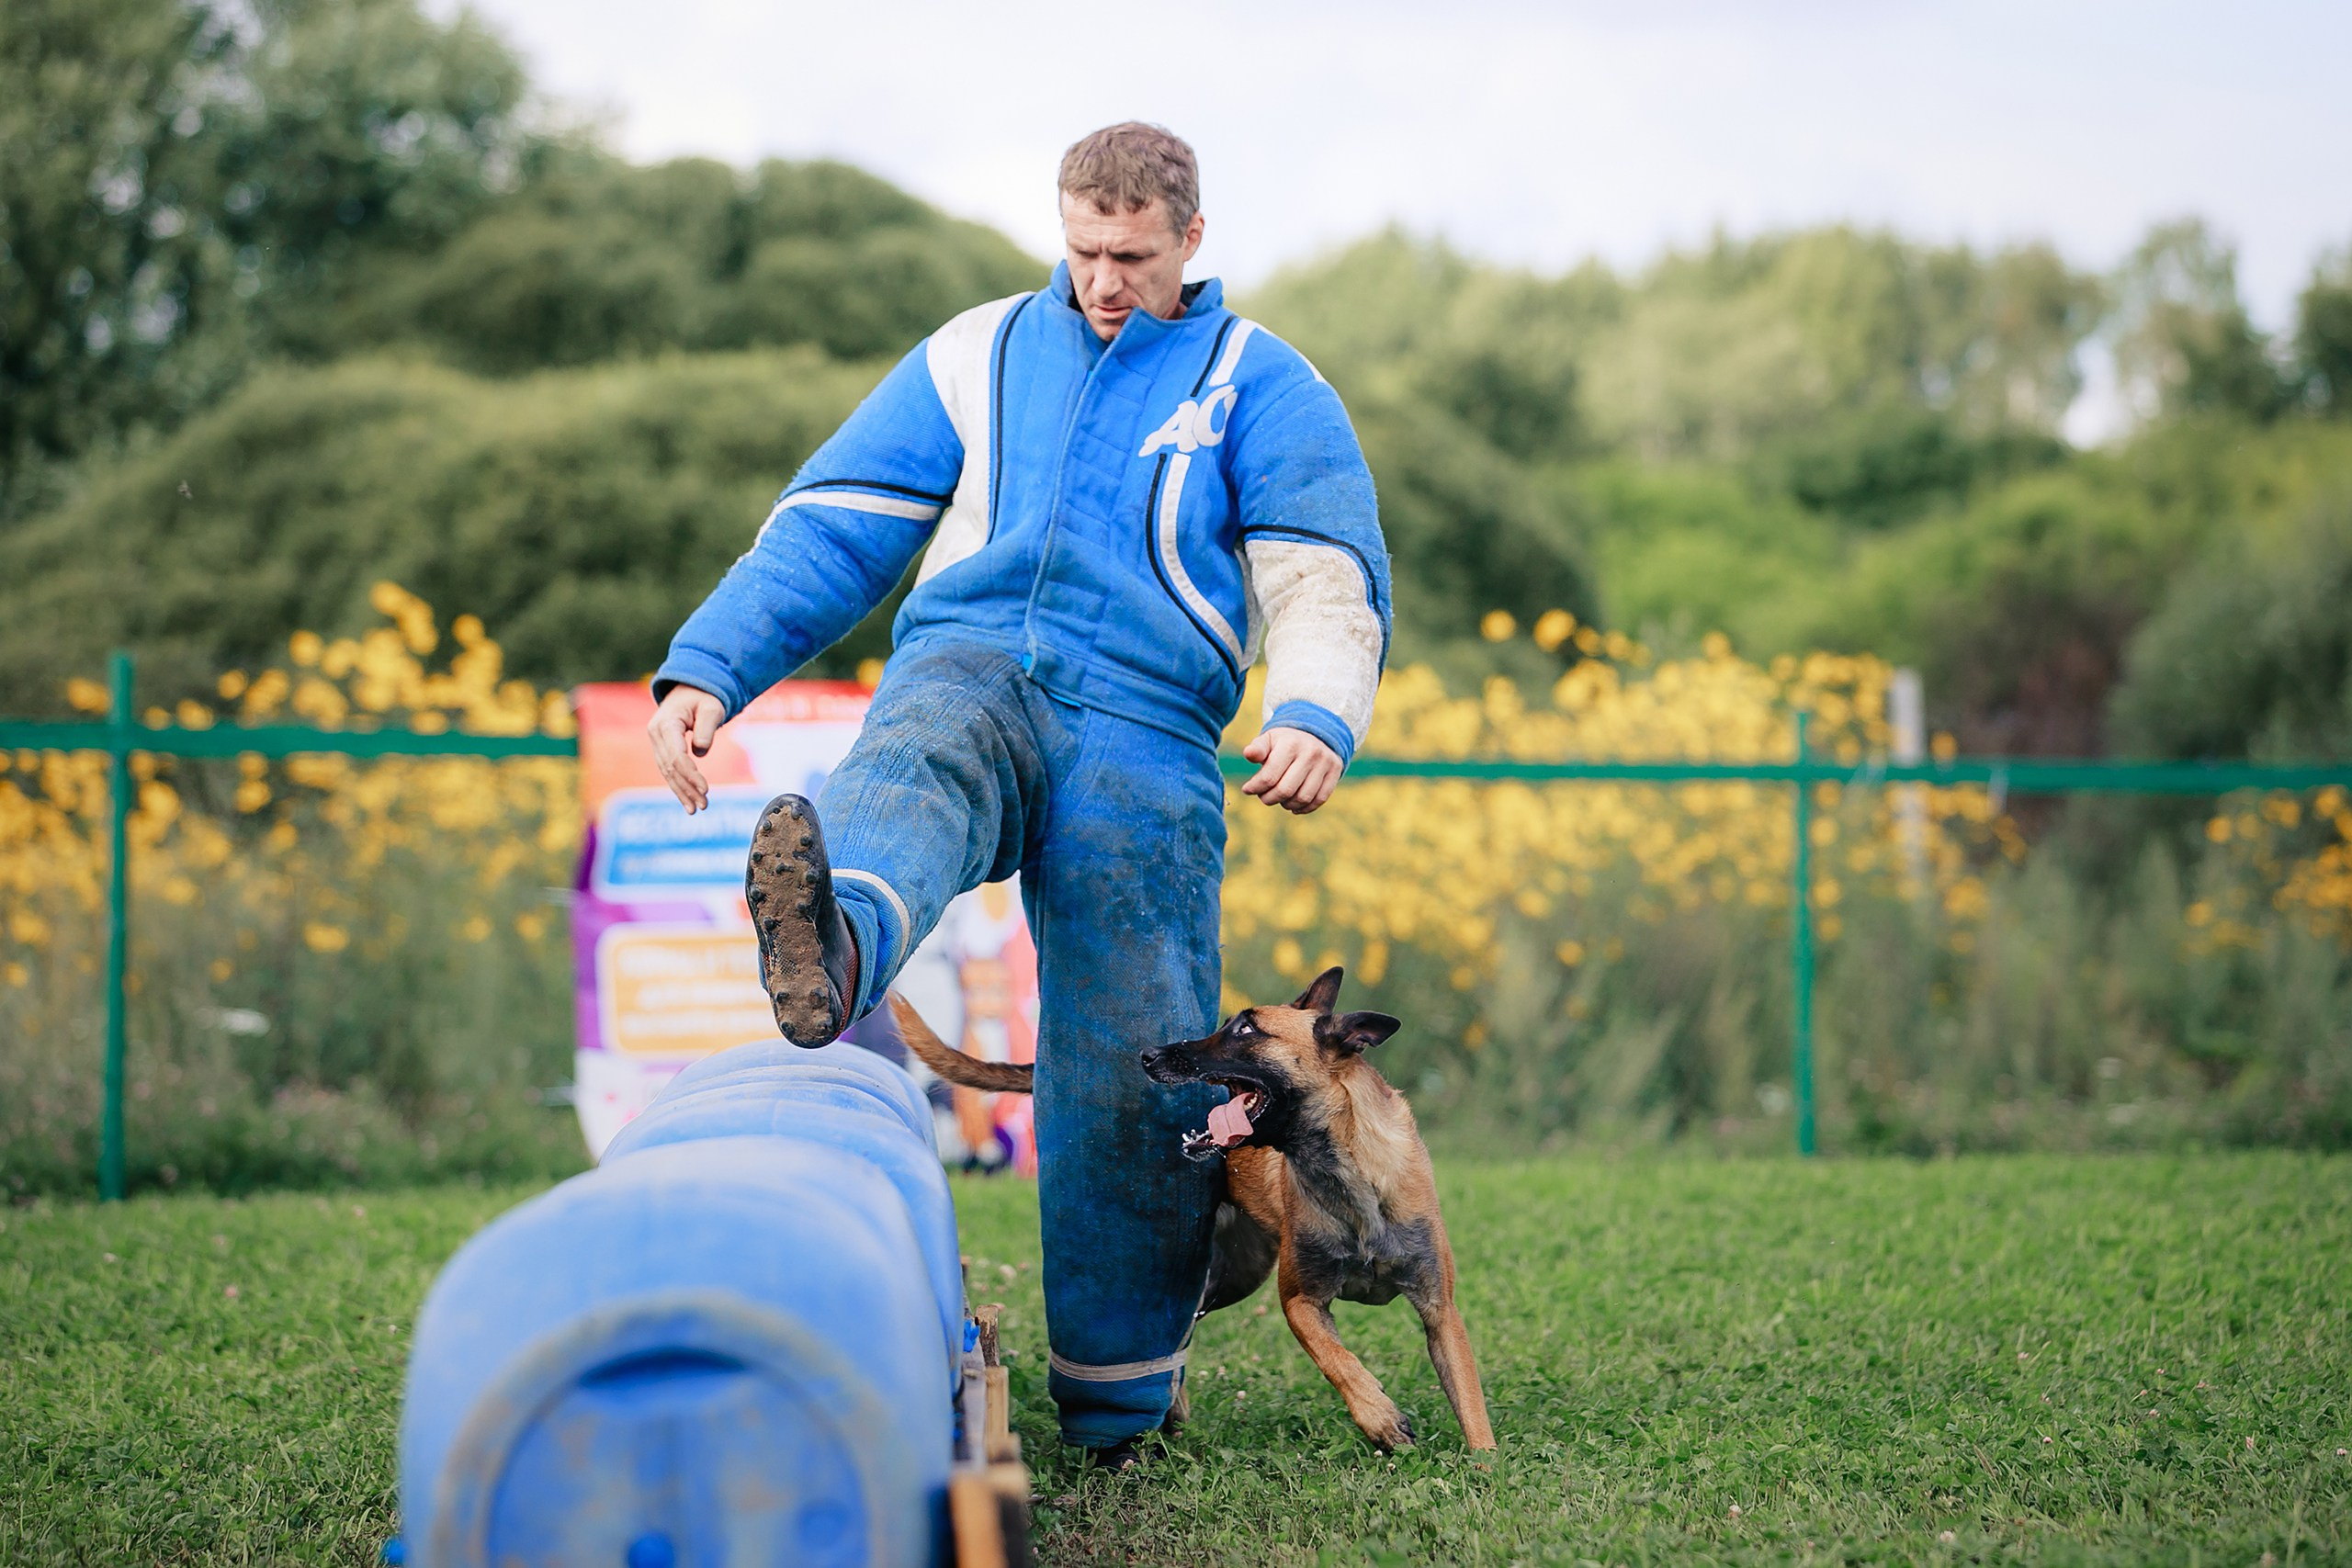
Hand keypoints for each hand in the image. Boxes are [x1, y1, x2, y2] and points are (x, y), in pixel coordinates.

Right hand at [648, 685, 726, 812]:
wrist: (690, 689)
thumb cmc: (704, 697)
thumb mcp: (711, 707)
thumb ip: (706, 728)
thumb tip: (700, 753)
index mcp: (666, 723)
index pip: (676, 756)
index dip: (690, 774)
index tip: (705, 789)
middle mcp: (656, 734)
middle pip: (670, 768)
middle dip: (687, 788)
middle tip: (704, 805)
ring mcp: (656, 742)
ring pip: (667, 773)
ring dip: (682, 792)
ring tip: (696, 809)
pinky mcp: (662, 749)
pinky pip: (669, 771)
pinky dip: (678, 786)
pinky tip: (688, 803)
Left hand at [1241, 728, 1343, 814]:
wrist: (1315, 731)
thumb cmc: (1285, 741)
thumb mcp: (1269, 739)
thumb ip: (1257, 748)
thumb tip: (1248, 754)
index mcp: (1290, 744)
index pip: (1269, 777)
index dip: (1255, 787)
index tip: (1247, 789)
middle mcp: (1310, 753)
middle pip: (1285, 790)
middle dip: (1269, 798)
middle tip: (1263, 796)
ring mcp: (1325, 763)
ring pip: (1303, 798)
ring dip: (1286, 804)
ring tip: (1279, 799)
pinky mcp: (1335, 772)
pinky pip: (1319, 799)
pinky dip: (1304, 808)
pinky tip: (1293, 806)